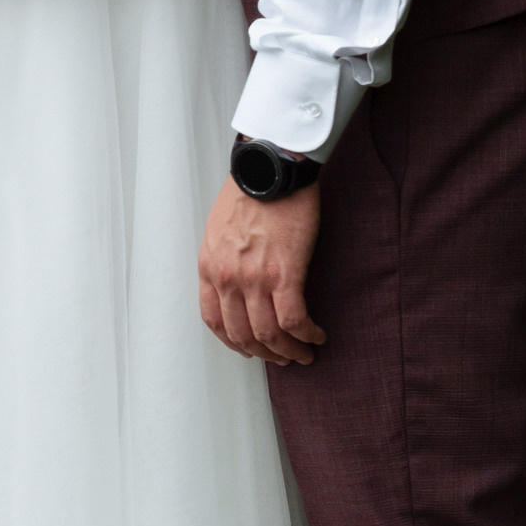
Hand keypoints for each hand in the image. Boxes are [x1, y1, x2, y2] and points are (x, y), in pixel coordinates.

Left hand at [200, 177, 324, 367]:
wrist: (270, 167)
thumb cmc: (250, 190)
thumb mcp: (218, 228)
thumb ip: (222, 259)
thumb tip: (235, 282)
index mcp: (209, 267)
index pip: (214, 321)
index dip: (233, 342)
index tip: (249, 348)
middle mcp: (228, 278)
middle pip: (242, 335)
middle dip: (264, 353)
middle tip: (282, 358)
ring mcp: (255, 278)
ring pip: (269, 334)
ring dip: (289, 352)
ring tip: (303, 354)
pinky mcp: (285, 273)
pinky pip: (294, 320)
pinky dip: (306, 335)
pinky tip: (316, 336)